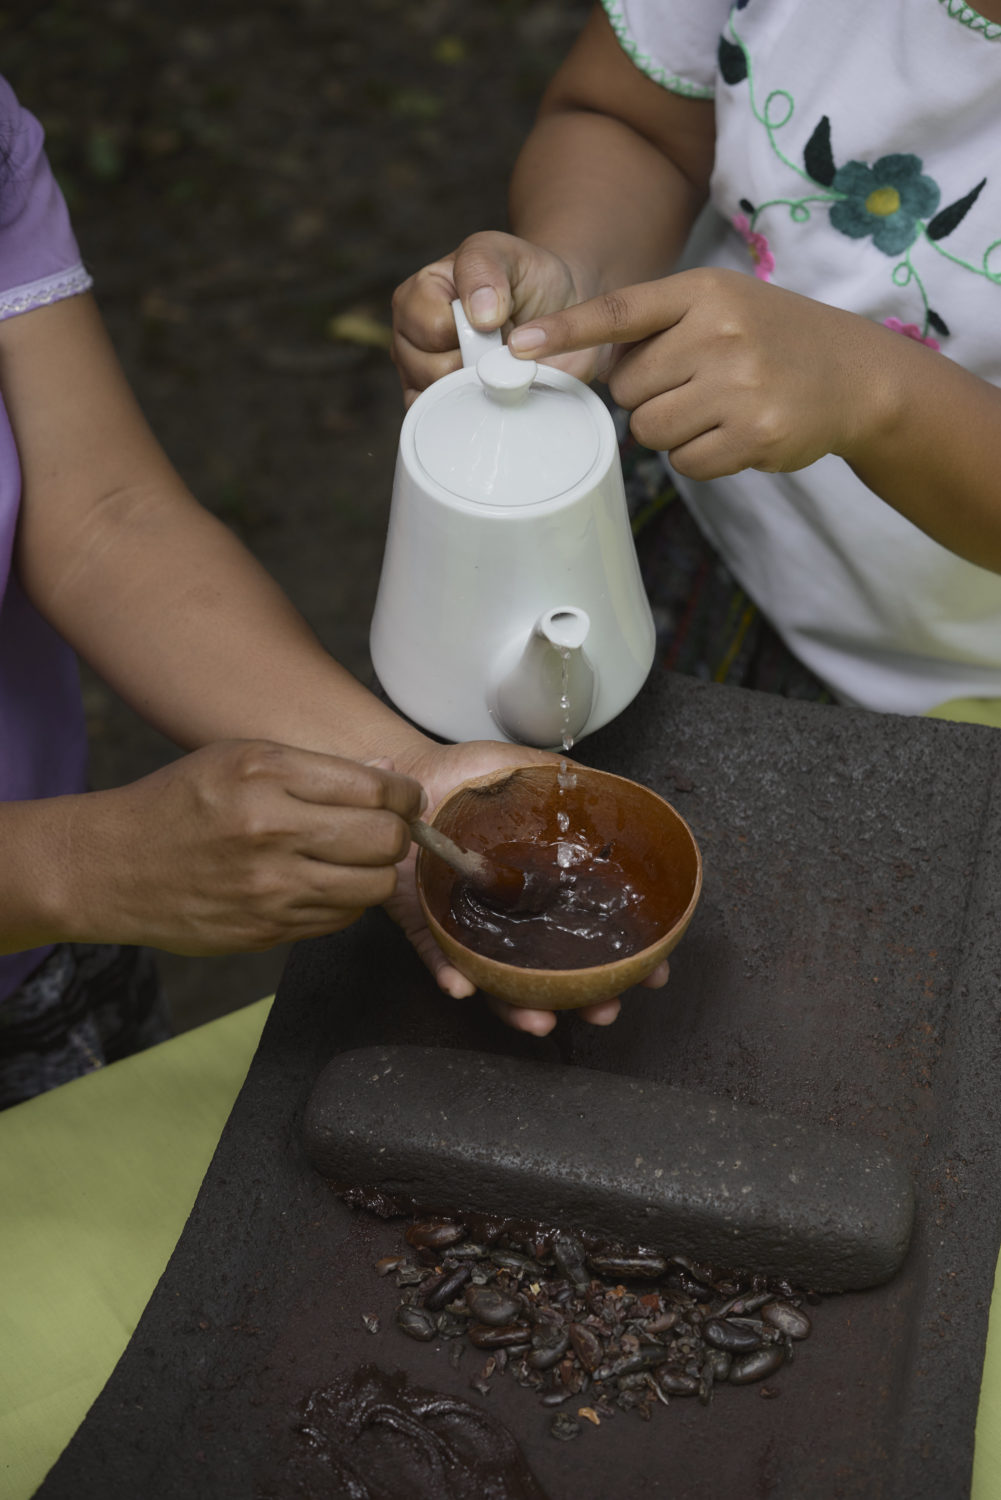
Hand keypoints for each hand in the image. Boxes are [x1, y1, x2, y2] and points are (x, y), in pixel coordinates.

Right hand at [58, 741, 424, 955]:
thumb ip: (315, 769)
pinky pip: (341, 919)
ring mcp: (269, 887)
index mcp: (265, 773)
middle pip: (385, 841)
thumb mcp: (240, 758)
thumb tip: (388, 774)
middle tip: (390, 831)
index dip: (405, 796)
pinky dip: (346, 902)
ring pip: (374, 887)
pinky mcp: (266, 930)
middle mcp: (270, 830)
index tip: (407, 799)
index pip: (375, 788)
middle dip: (400, 835)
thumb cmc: (181, 803)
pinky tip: (325, 884)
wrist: (113, 866)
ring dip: (378, 873)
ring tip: (358, 860)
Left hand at [384, 739, 668, 1037]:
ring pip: (499, 982)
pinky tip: (463, 989)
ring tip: (542, 1021)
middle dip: (583, 1000)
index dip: (622, 958)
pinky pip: (437, 959)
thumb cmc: (467, 776)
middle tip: (604, 1011)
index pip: (587, 931)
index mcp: (541, 889)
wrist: (411, 776)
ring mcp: (469, 926)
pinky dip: (450, 977)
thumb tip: (620, 798)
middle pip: (552, 971)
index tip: (653, 972)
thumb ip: (569, 785)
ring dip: (520, 1008)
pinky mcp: (425, 925)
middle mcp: (510, 916)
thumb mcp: (526, 770)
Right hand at [390, 231, 601, 405]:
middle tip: (501, 348)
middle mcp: (411, 337)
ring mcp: (420, 375)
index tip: (497, 321)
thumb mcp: (507, 254)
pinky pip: (441, 424)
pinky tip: (491, 397)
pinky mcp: (436, 407)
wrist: (556, 309)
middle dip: (475, 364)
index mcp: (419, 294)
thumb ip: (484, 269)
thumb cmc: (526, 279)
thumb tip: (480, 315)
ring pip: (437, 401)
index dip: (467, 331)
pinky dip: (471, 416)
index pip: (430, 327)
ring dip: (478, 390)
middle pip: (430, 370)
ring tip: (498, 367)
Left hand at [508, 268, 888, 478]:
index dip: (567, 332)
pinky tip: (734, 433)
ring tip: (716, 409)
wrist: (855, 375)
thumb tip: (588, 370)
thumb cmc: (772, 339)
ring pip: (650, 431)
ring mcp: (740, 385)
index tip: (518, 348)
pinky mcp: (755, 434)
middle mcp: (721, 332)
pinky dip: (700, 457)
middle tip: (696, 385)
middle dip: (650, 397)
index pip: (620, 311)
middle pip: (628, 390)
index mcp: (704, 291)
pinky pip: (685, 463)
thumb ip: (658, 326)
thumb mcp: (722, 305)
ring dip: (671, 431)